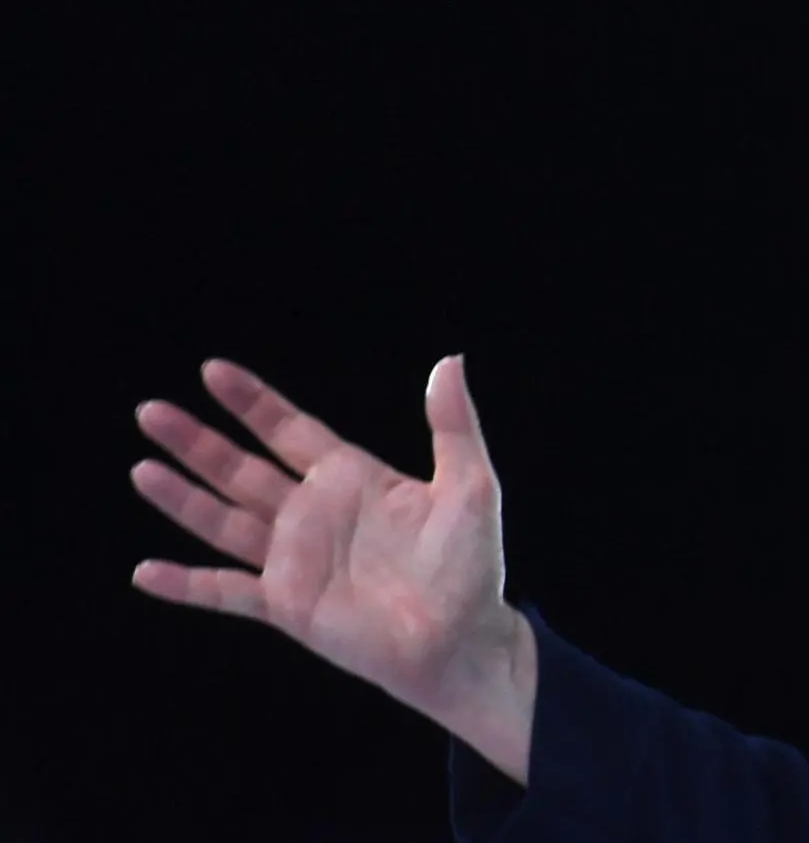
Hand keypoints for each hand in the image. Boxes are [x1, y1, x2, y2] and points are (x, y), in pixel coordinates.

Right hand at [130, 356, 526, 726]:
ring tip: (141, 468)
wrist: (463, 640)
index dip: (252, 402)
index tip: (212, 371)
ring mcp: (296, 560)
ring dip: (182, 497)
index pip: (289, 429)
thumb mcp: (471, 484)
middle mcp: (314, 513)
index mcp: (352, 478)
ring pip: (224, 520)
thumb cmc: (472, 566)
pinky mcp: (287, 606)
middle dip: (197, 441)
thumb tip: (450, 361)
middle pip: (241, 469)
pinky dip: (187, 584)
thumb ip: (453, 424)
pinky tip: (146, 572)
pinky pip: (227, 592)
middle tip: (150, 412)